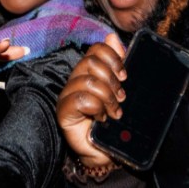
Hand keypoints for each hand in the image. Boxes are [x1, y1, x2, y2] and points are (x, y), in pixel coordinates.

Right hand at [56, 33, 126, 169]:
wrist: (108, 151)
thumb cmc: (114, 122)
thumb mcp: (120, 89)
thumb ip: (117, 63)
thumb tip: (112, 36)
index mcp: (89, 72)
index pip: (96, 50)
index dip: (113, 59)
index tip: (124, 77)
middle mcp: (75, 81)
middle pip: (90, 62)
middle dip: (111, 80)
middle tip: (120, 98)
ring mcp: (67, 96)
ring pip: (88, 81)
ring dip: (107, 98)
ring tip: (113, 112)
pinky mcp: (64, 112)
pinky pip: (81, 99)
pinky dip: (97, 109)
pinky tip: (101, 119)